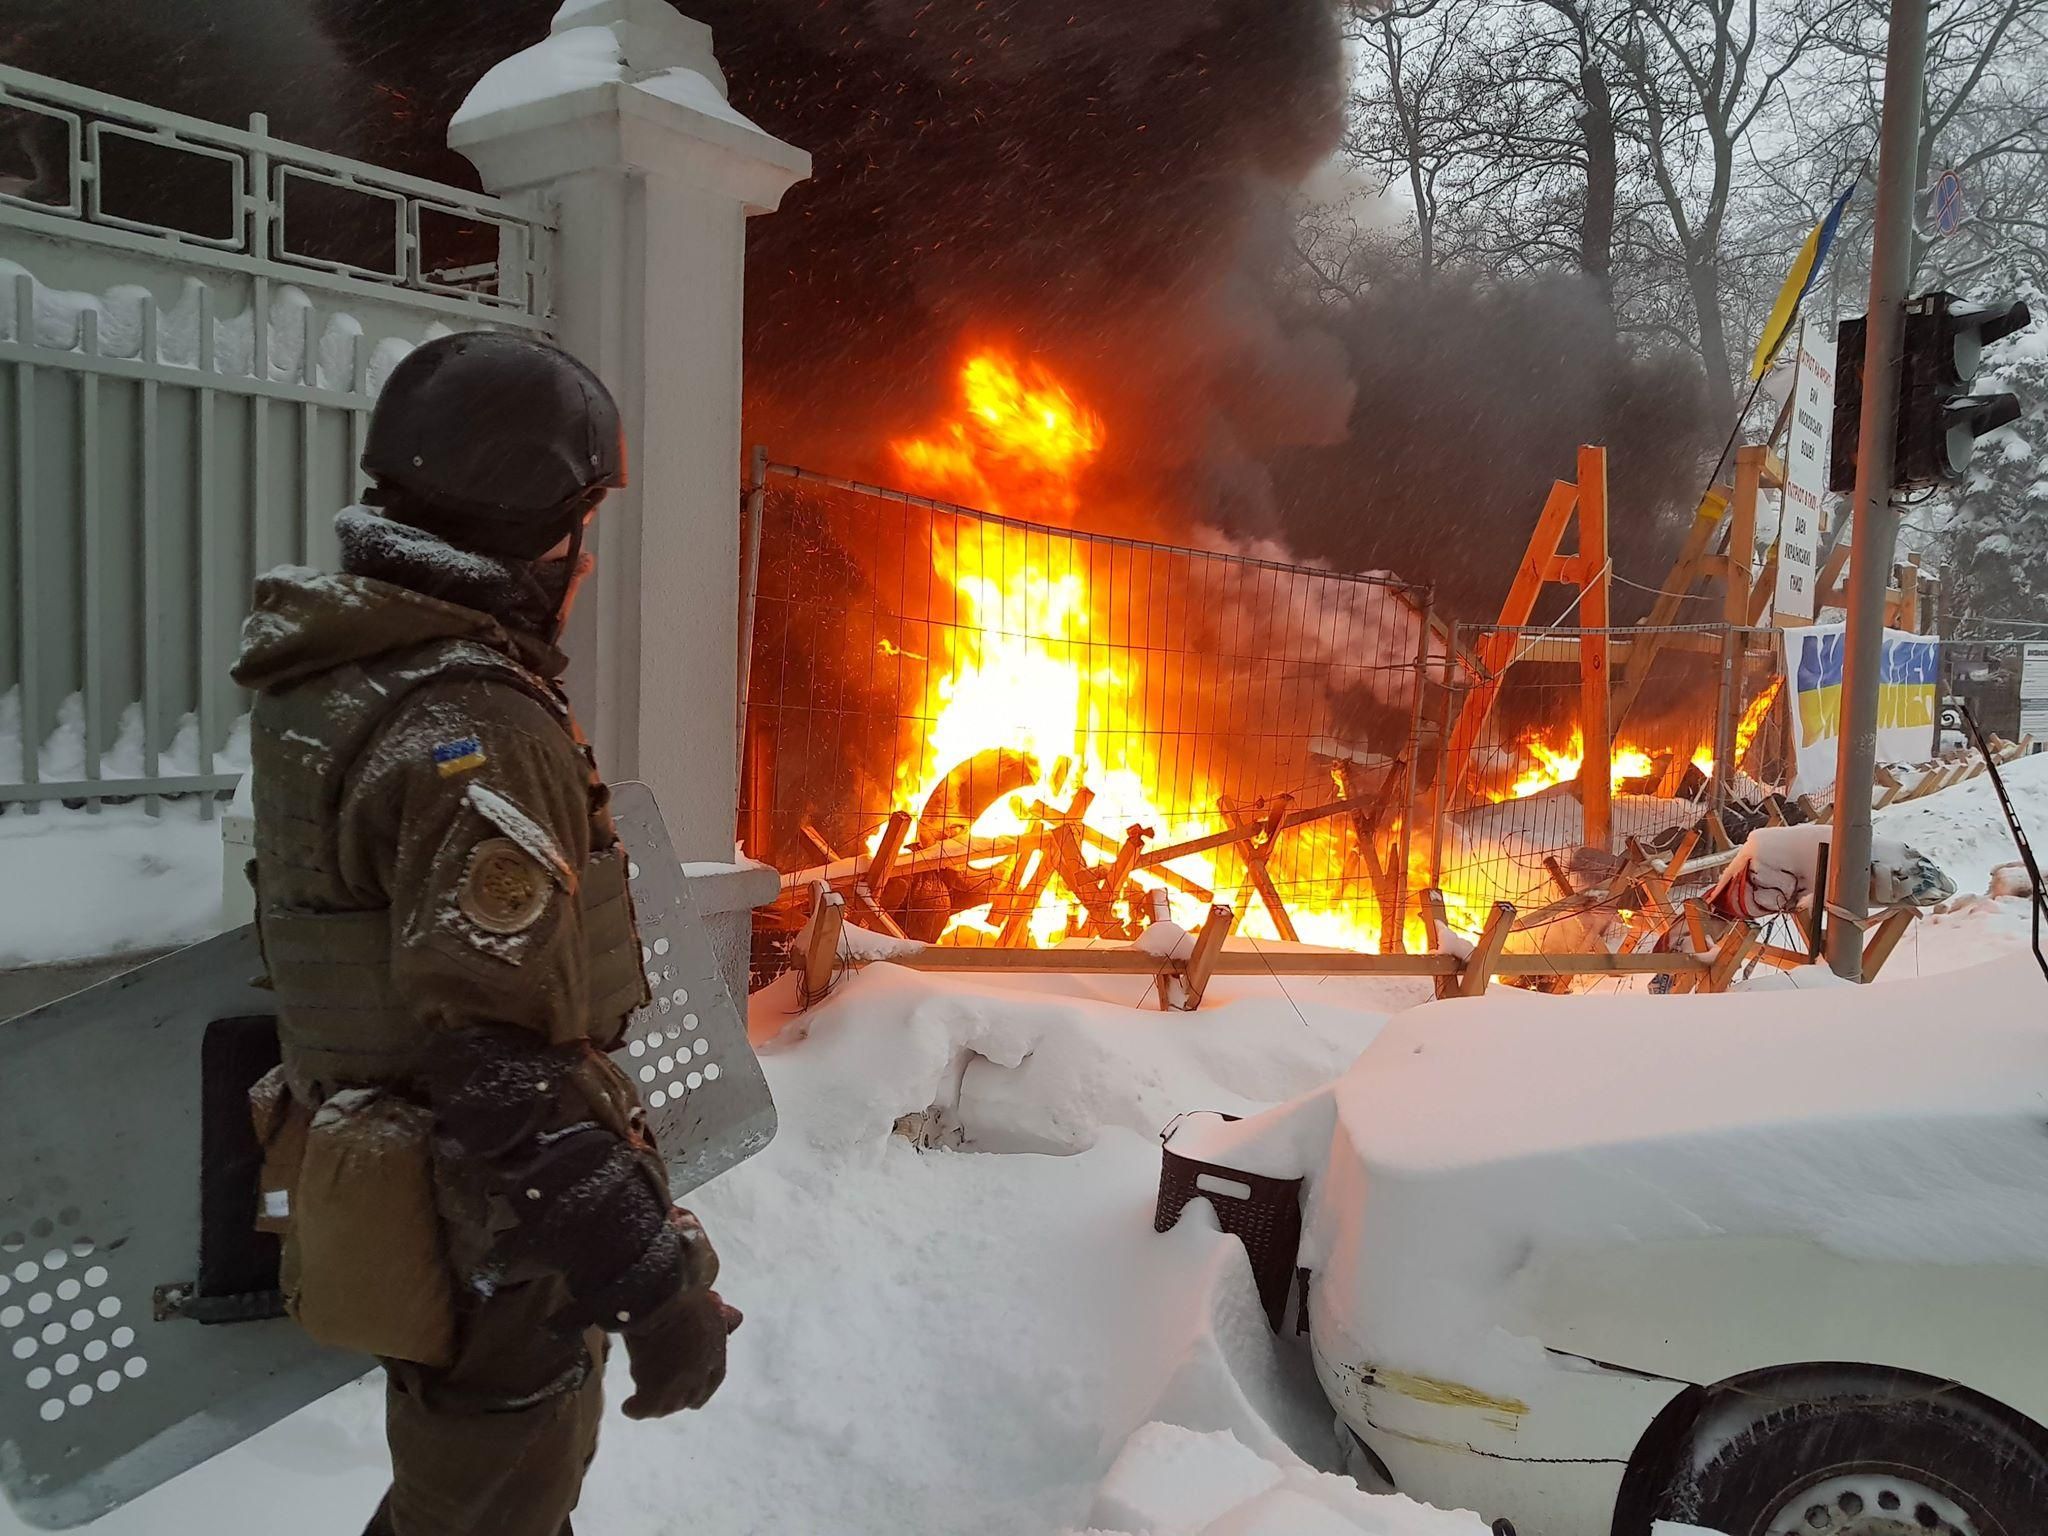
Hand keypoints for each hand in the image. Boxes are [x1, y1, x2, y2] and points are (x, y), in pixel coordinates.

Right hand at [620, 1288, 742, 1418]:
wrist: (662, 1297)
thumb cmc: (685, 1294)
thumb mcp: (712, 1305)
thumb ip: (723, 1318)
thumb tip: (735, 1320)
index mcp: (716, 1355)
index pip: (713, 1380)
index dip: (701, 1384)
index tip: (690, 1386)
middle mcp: (700, 1375)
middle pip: (691, 1398)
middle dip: (679, 1396)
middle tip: (662, 1391)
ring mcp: (678, 1386)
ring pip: (668, 1406)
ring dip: (657, 1404)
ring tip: (644, 1399)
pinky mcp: (654, 1391)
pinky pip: (643, 1408)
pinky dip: (635, 1408)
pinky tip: (629, 1406)